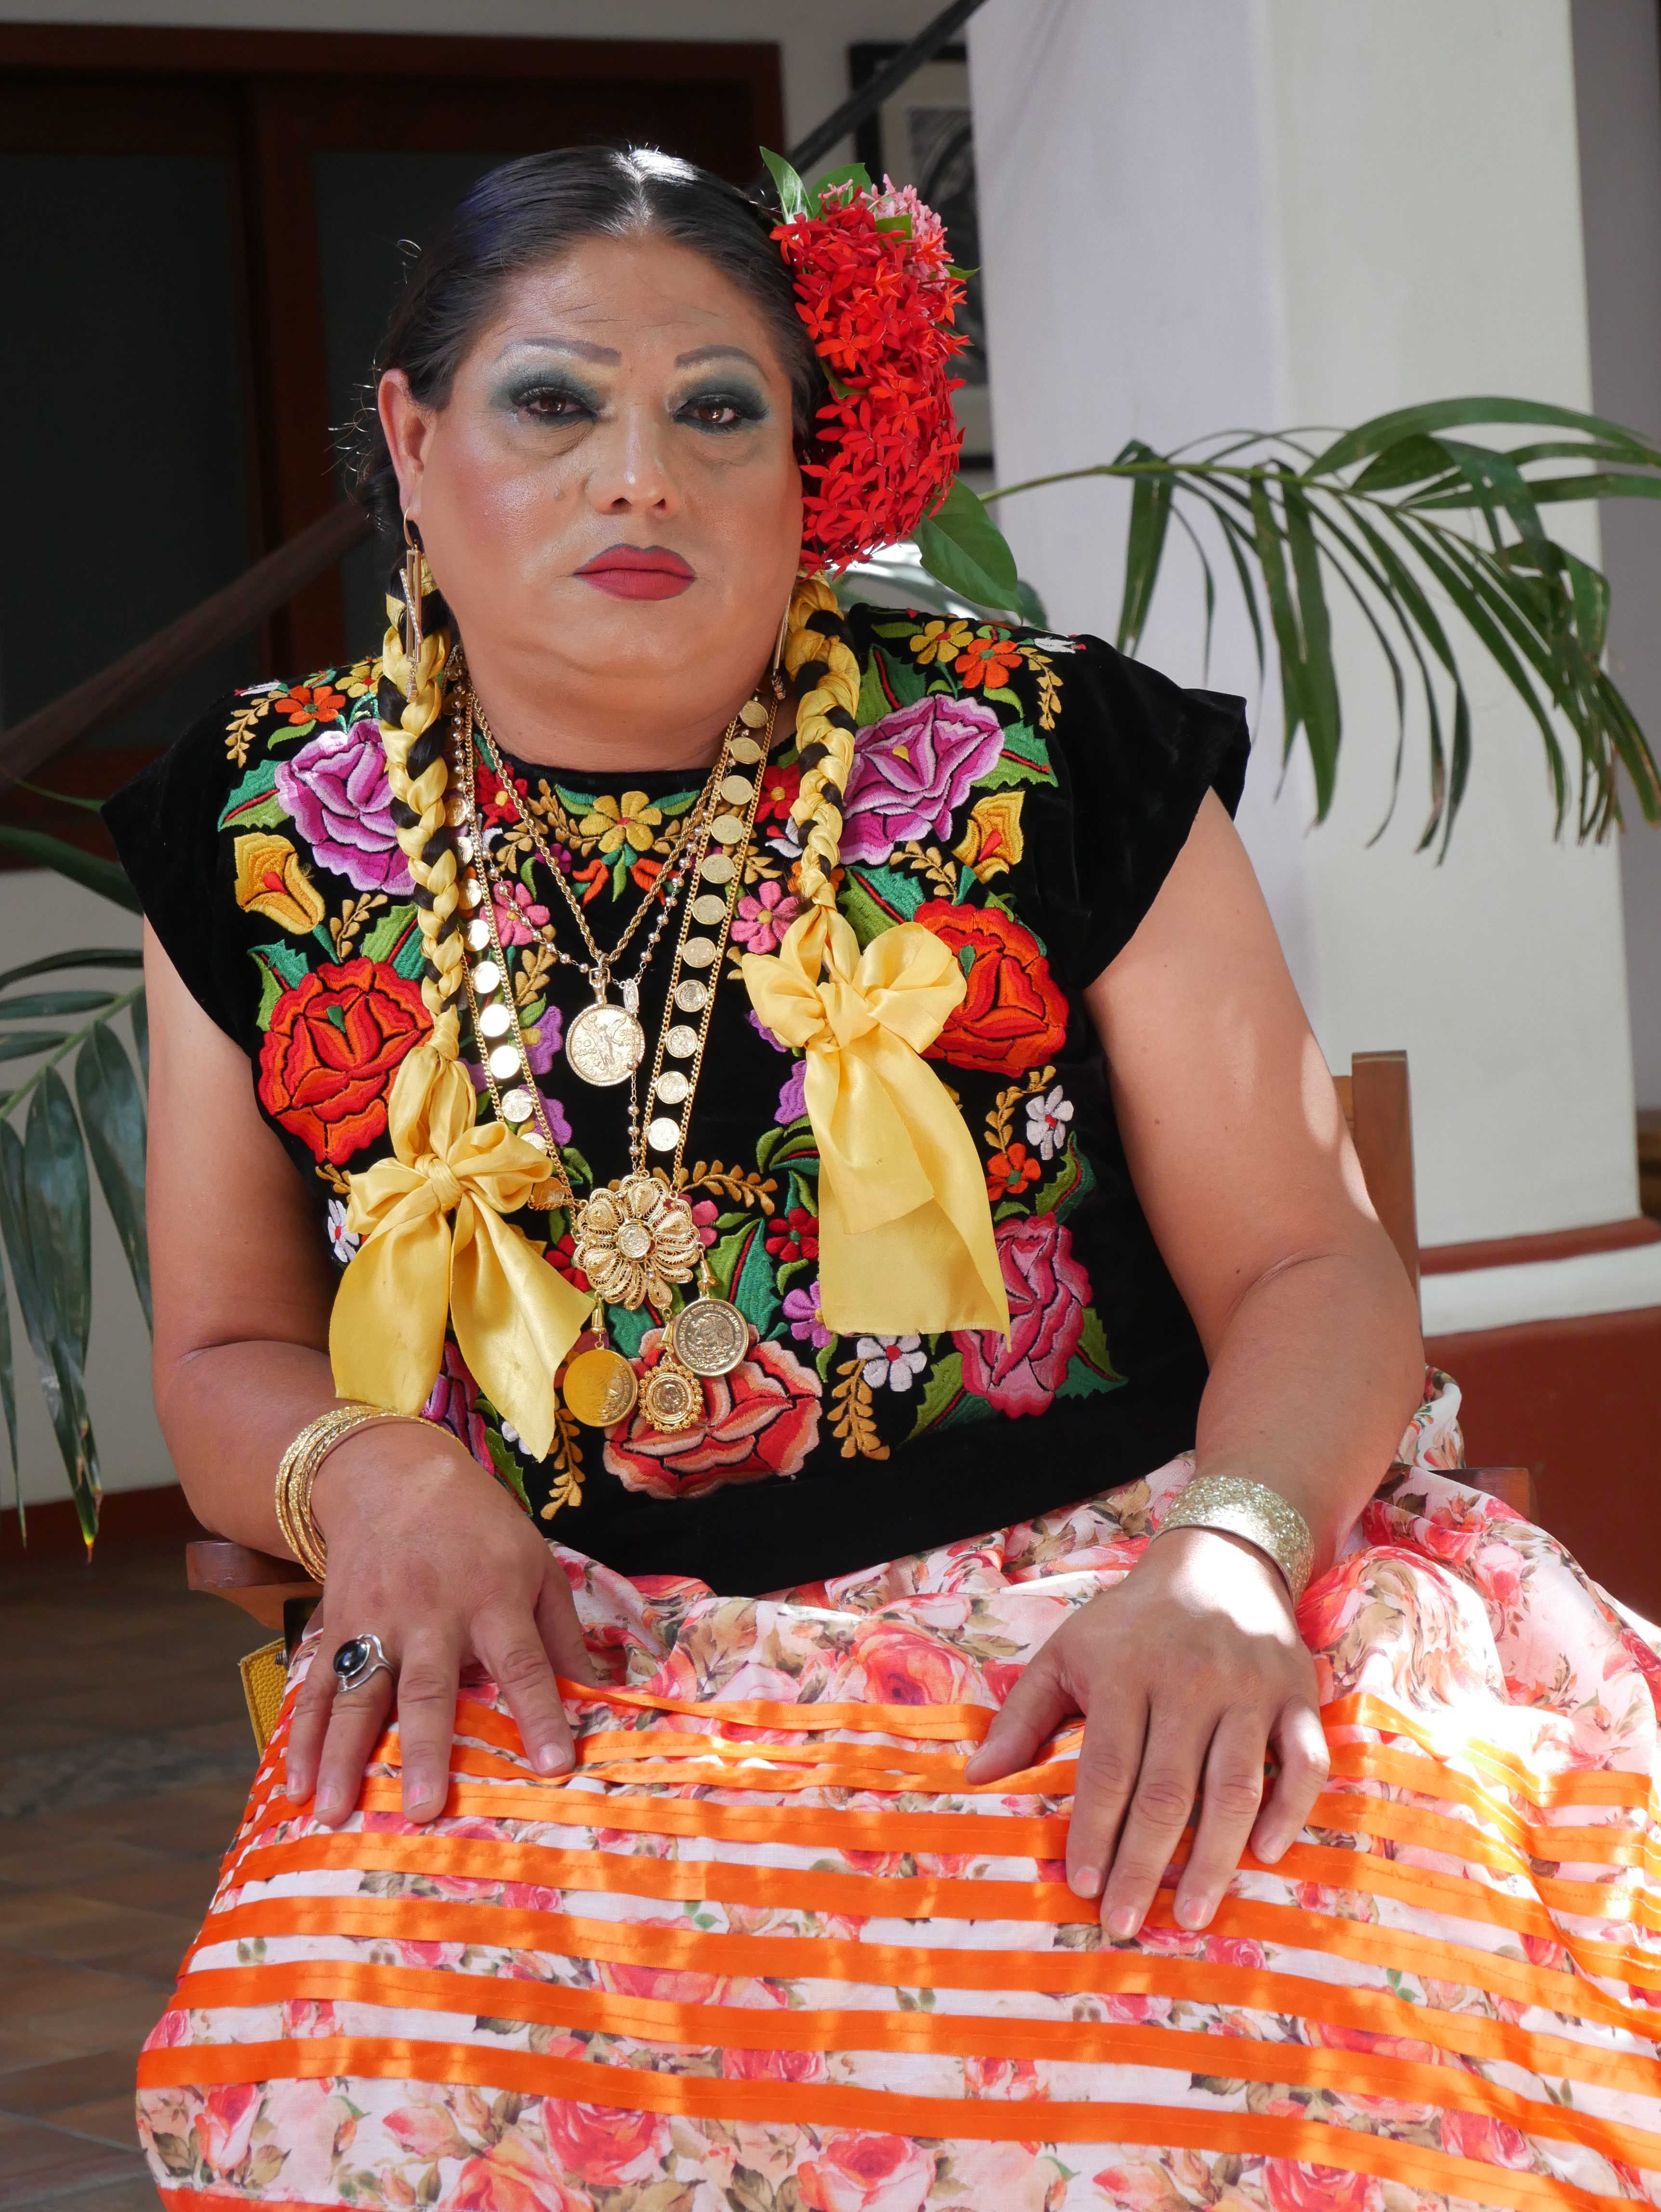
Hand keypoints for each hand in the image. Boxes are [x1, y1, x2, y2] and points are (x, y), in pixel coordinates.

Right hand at [284, 1425, 597, 1826]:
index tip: (555, 1764)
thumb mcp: (537, 1564)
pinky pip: (316, 1687)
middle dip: (426, 1749)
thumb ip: (562, 1635)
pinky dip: (301, 1737)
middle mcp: (432, 1613)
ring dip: (343, 1756)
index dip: (540, 1712)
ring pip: (358, 1694)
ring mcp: (376, 1621)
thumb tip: (600, 1697)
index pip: (523, 1662)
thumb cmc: (481, 1529)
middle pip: (429, 1687)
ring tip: (330, 1811)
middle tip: (422, 1809)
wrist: (395, 1475)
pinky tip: (292, 1784)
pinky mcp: (336, 1625)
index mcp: (493, 1598)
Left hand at [963, 1525, 1326, 1934]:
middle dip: (1143, 1865)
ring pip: (1235, 1788)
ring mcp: (1249, 1690)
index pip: (1107, 1768)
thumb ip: (1023, 1716)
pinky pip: (1305, 1762)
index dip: (1093, 1831)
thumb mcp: (1068, 1652)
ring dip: (1214, 1860)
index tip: (1078, 1886)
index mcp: (1127, 1671)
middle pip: (1168, 1791)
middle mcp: (1190, 1681)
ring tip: (1189, 1916)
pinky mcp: (1297, 1696)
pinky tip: (1268, 1856)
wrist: (1219, 1562)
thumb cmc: (1131, 1622)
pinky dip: (1290, 1811)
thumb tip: (976, 1779)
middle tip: (1123, 1923)